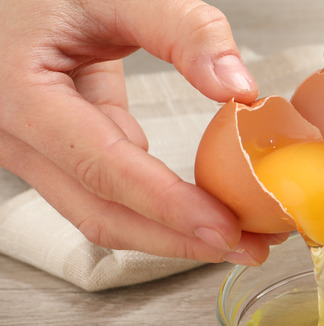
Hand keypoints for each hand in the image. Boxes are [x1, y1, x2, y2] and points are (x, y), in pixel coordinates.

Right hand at [0, 0, 283, 264]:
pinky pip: (107, 191)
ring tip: (238, 237)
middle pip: (101, 212)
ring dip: (171, 232)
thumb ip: (184, 30)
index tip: (224, 227)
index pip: (102, 167)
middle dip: (179, 239)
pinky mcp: (58, 150)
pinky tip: (205, 208)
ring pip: (102, 213)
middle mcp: (15, 134)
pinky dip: (158, 206)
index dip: (167, 205)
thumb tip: (239, 88)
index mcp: (19, 93)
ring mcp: (32, 149)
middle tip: (248, 247)